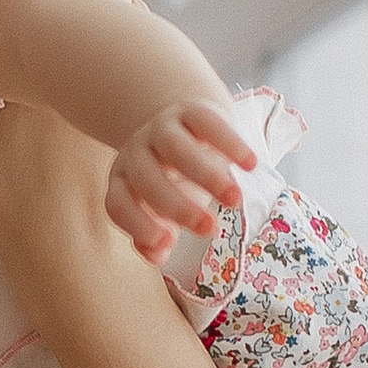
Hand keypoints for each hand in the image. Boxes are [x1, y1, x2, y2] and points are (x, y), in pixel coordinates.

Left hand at [106, 101, 256, 266]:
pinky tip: (250, 165)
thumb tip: (156, 256)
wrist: (186, 130)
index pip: (118, 204)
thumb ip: (158, 235)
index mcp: (123, 182)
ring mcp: (162, 129)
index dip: (138, 225)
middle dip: (177, 206)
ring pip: (176, 148)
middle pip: (146, 178)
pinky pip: (206, 121)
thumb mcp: (163, 212)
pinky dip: (229, 143)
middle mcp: (137, 154)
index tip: (167, 244)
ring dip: (206, 175)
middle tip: (209, 229)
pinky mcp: (190, 111)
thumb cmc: (174, 182)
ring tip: (235, 200)